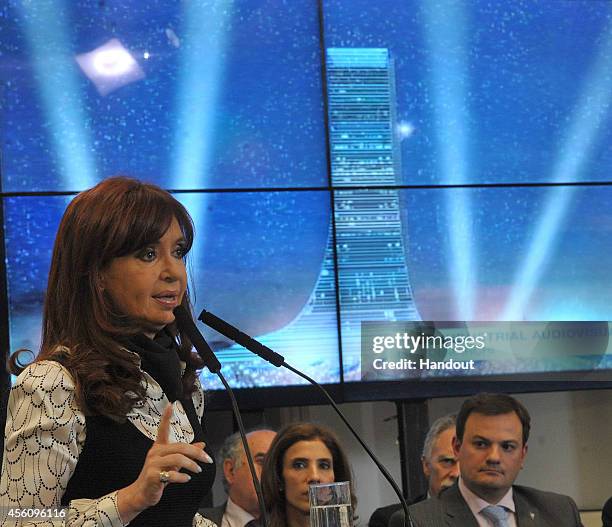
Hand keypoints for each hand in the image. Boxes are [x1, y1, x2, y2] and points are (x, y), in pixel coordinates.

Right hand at [117, 404, 211, 520]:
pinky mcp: (152, 476)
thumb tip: (202, 444)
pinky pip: (171, 474)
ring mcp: (152, 464)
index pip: (163, 429)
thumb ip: (186, 454)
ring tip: (198, 470)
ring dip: (191, 465)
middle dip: (197, 453)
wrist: (142, 494)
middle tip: (207, 459)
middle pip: (180, 447)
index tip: (170, 404)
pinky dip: (182, 476)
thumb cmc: (158, 476)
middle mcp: (155, 453)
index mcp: (159, 447)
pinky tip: (186, 478)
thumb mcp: (173, 464)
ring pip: (177, 459)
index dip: (166, 417)